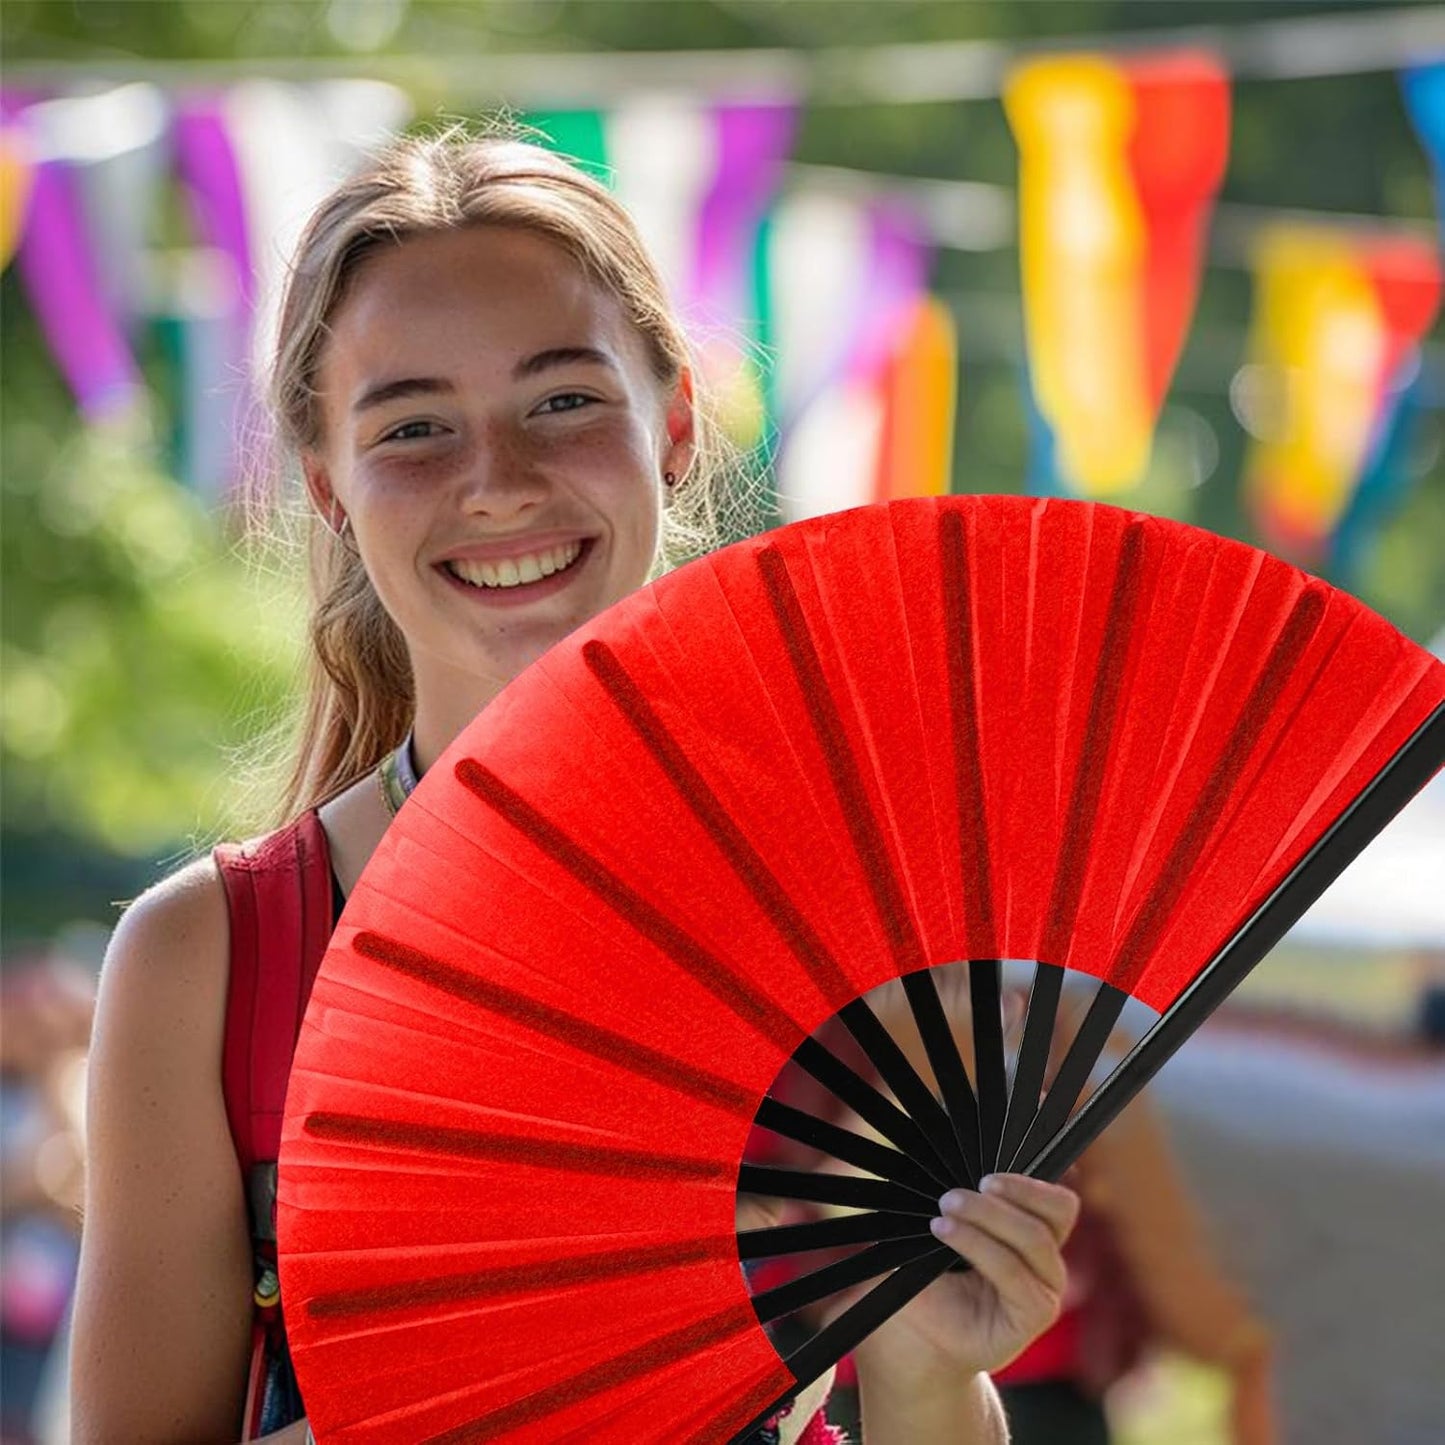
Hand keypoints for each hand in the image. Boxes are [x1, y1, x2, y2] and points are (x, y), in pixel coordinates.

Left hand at [850, 1172, 1079, 1383]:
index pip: (1057, 1201)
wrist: (920, 1332)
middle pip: (1057, 1210)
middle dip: (1015, 1189)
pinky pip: (1013, 1271)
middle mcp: (1047, 1259)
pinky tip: (946, 1231)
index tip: (992, 1168)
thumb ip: (955, 1199)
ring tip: (946, 1207)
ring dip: (989, 1215)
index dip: (1036, 1180)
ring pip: (1035, 1237)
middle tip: (968, 1186)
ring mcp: (1044, 1288)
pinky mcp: (1032, 1314)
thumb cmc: (930, 1273)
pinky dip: (979, 1244)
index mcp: (1034, 1231)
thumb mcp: (941, 1228)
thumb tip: (935, 1155)